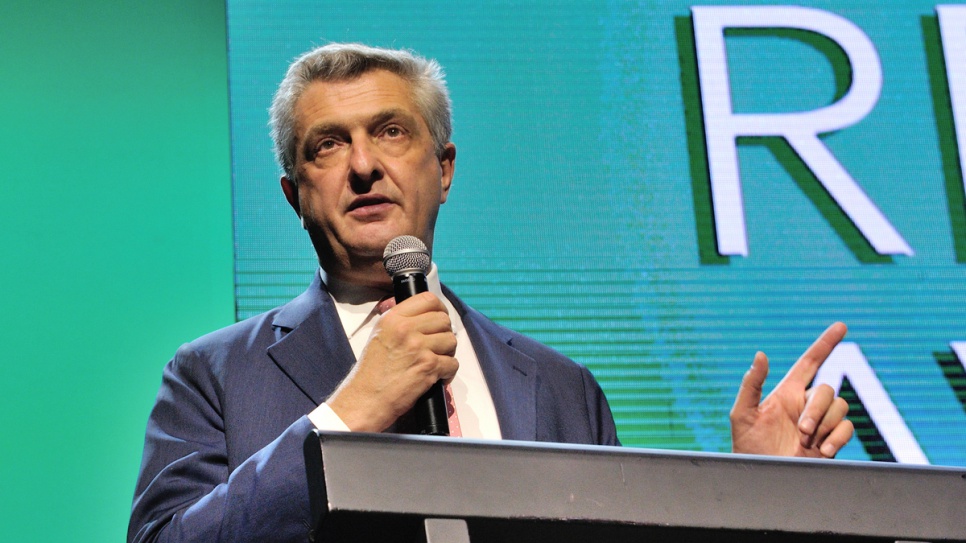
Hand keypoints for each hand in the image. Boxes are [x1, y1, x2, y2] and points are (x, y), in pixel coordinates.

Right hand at [325, 292, 457, 431]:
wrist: (366, 399)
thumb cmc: (371, 372)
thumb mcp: (379, 335)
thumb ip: (400, 322)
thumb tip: (424, 315)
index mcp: (392, 319)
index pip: (427, 299)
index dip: (440, 308)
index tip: (440, 317)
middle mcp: (405, 329)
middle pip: (443, 319)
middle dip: (445, 333)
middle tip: (438, 345)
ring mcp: (418, 347)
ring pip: (451, 340)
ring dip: (448, 352)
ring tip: (436, 361)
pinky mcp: (428, 366)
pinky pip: (452, 363)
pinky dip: (448, 372)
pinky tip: (438, 376)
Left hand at [730, 322, 853, 457]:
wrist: (761, 476)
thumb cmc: (746, 447)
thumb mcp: (742, 414)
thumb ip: (751, 384)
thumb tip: (761, 354)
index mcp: (787, 393)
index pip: (810, 362)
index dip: (825, 344)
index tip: (841, 326)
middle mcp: (806, 405)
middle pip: (828, 390)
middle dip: (817, 409)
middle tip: (802, 430)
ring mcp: (820, 423)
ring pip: (841, 407)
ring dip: (825, 424)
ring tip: (806, 441)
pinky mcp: (831, 441)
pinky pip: (848, 428)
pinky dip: (838, 438)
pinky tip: (822, 450)